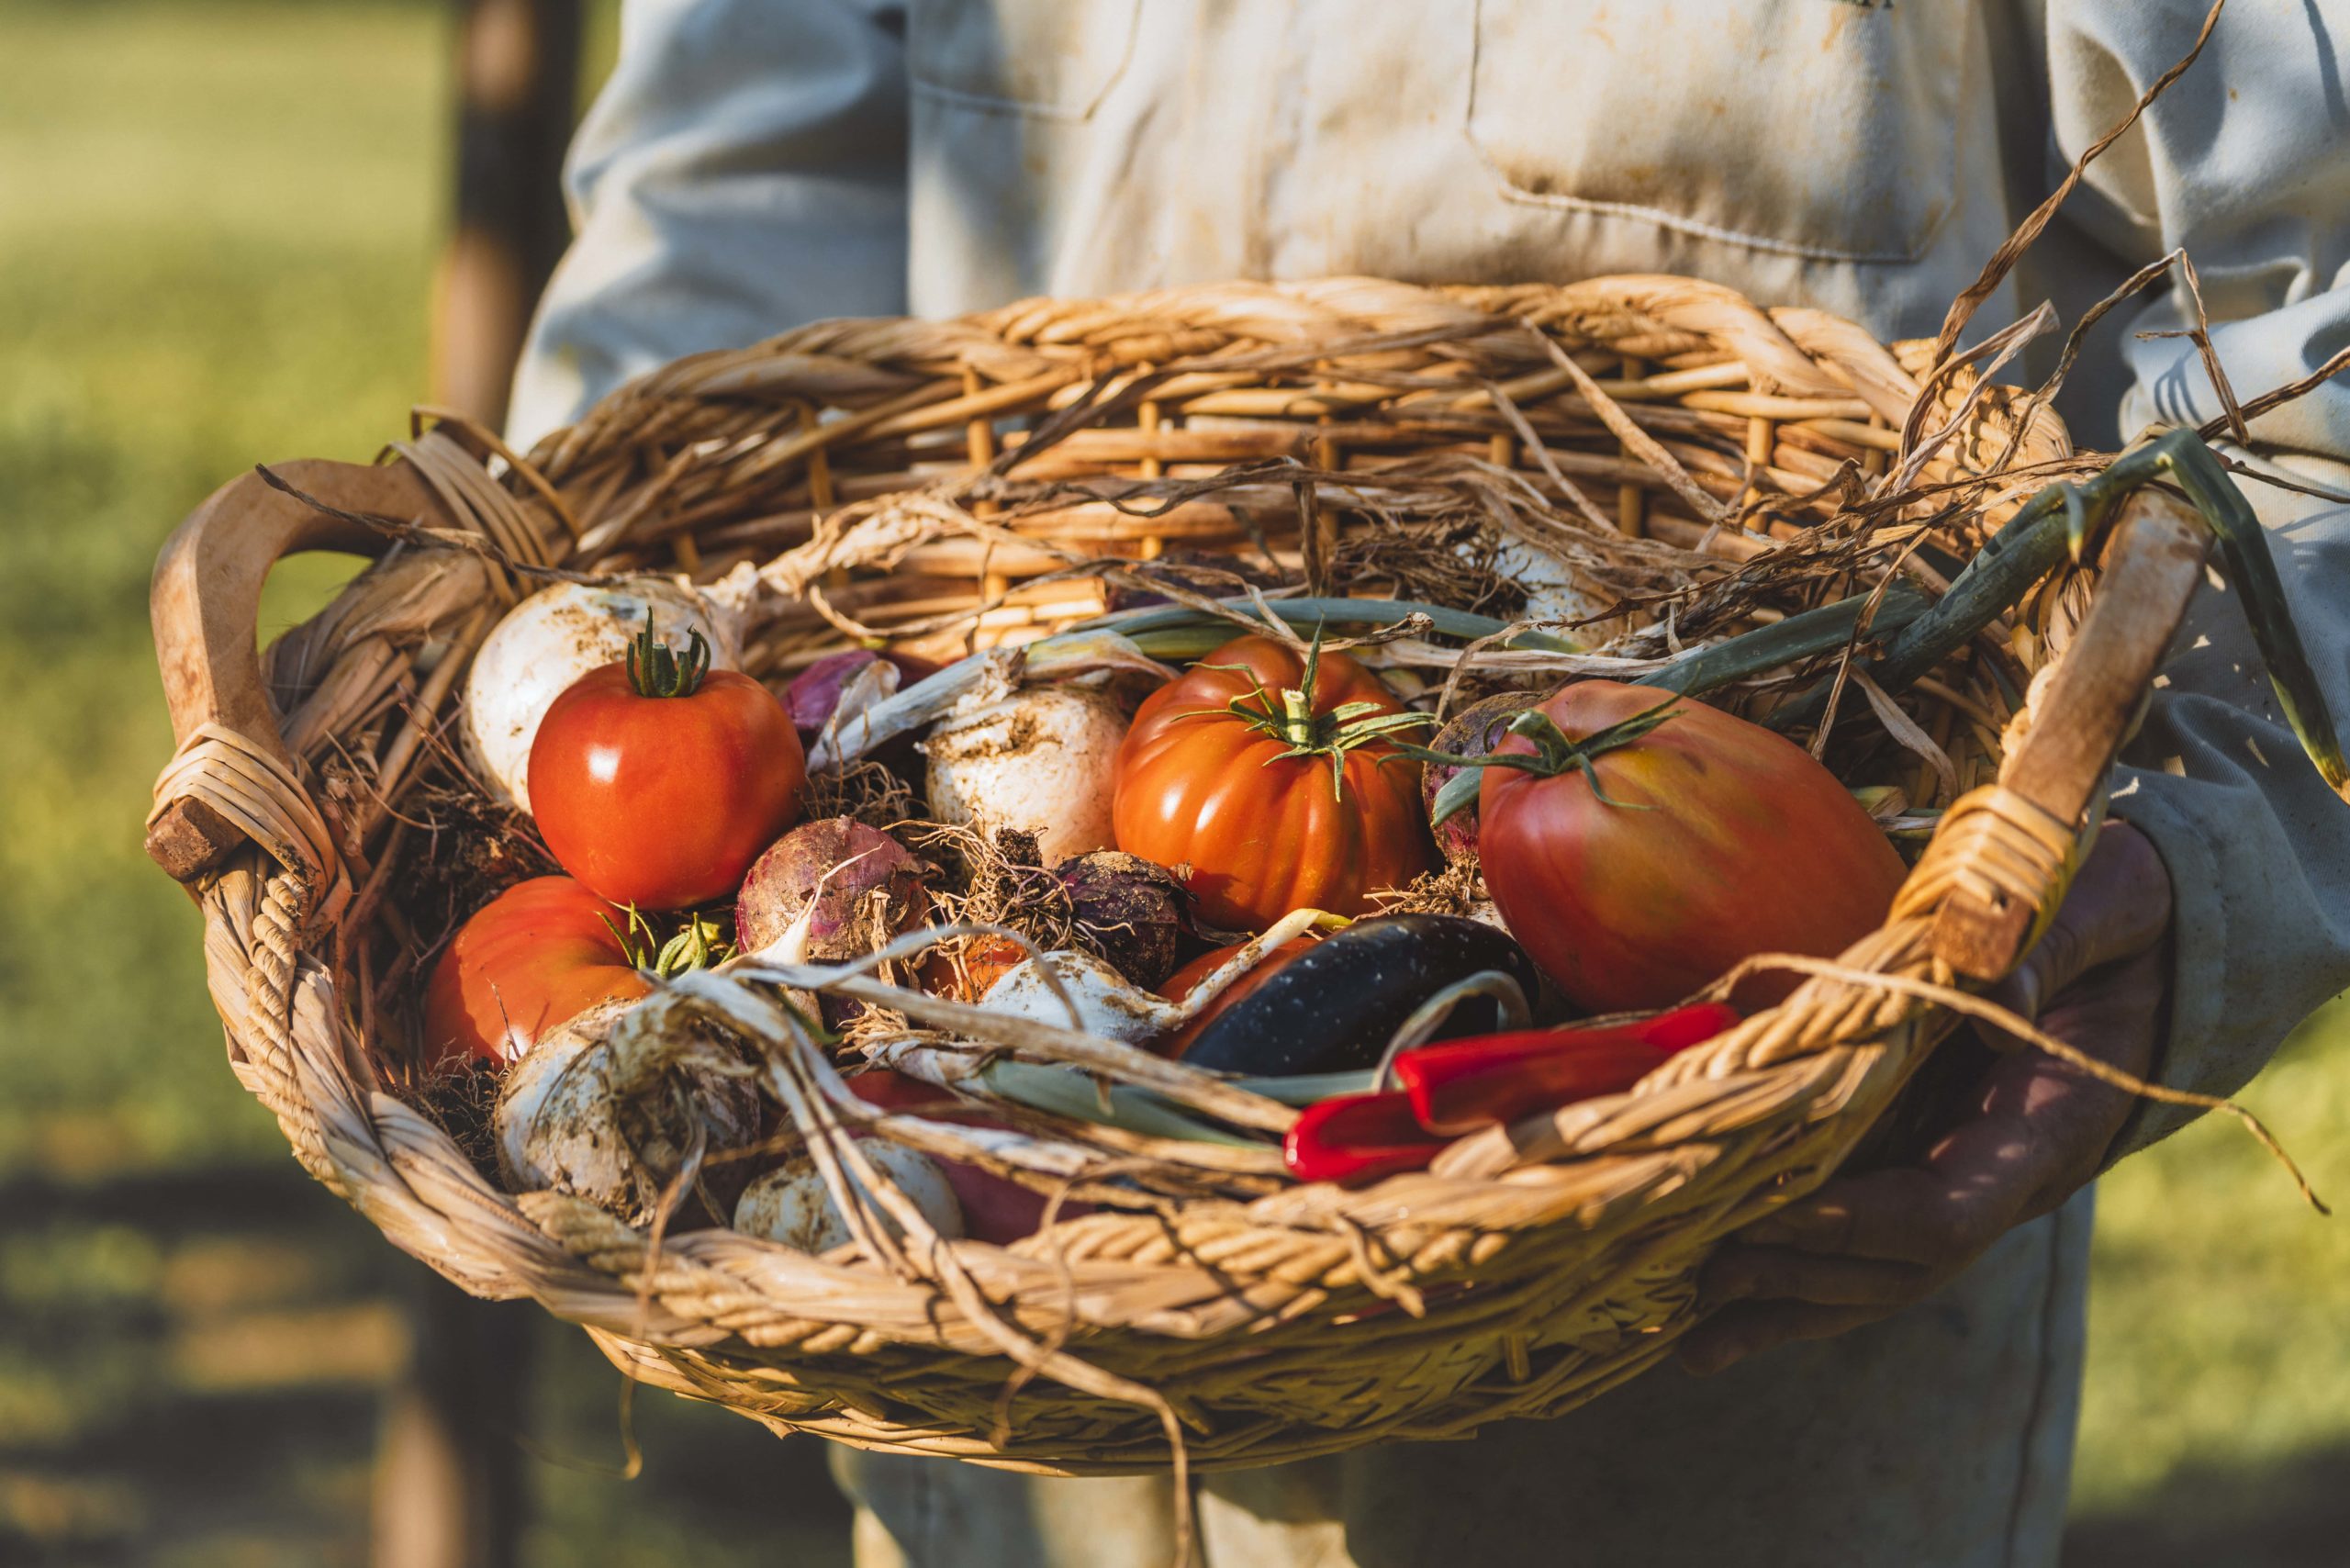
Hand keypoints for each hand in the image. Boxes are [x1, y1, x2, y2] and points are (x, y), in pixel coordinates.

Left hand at [1678, 820, 2172, 1376]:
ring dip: (1783, 1308)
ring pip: (1871, 1276)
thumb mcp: (2101, 906)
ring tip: (1690, 1341)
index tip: (1784, 1210)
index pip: (1952, 1211)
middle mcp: (2002, 1178)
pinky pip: (1853, 1243)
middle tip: (1708, 1272)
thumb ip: (2050, 944)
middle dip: (1805, 1275)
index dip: (1868, 1222)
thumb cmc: (2110, 914)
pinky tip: (1713, 1317)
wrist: (2133, 940)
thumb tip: (1998, 987)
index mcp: (2046, 1131)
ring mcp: (1958, 1179)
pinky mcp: (1917, 1162)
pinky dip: (1787, 1278)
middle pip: (1899, 1266)